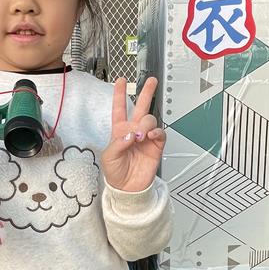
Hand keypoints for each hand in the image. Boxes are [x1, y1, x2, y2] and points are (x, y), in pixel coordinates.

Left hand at [101, 78, 165, 192]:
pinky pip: (160, 133)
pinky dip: (156, 132)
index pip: (119, 108)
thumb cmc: (115, 173)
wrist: (128, 188)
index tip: (121, 81)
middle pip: (141, 107)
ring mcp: (146, 138)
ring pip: (150, 120)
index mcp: (119, 130)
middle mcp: (134, 130)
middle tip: (151, 81)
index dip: (119, 94)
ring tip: (140, 136)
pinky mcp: (156, 146)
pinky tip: (150, 136)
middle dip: (146, 92)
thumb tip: (130, 134)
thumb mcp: (109, 156)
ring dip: (146, 124)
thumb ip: (118, 143)